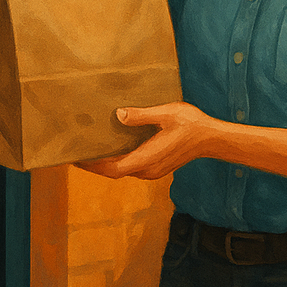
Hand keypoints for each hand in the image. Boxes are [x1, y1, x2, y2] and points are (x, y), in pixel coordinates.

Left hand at [77, 103, 210, 180]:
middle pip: (114, 172)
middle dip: (94, 164)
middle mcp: (147, 170)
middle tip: (75, 151)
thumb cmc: (190, 124)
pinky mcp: (155, 166)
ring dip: (105, 163)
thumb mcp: (166, 114)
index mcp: (147, 159)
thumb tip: (118, 115)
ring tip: (89, 148)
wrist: (211, 138)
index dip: (93, 165)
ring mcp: (152, 170)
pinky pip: (130, 167)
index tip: (77, 157)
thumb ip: (142, 116)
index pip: (113, 168)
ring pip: (122, 170)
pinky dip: (116, 160)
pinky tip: (111, 148)